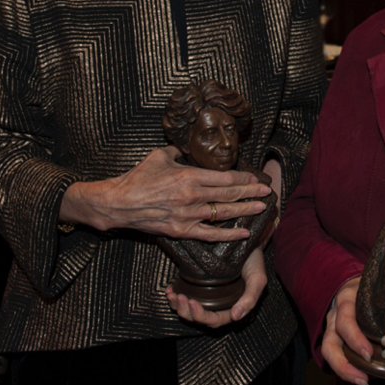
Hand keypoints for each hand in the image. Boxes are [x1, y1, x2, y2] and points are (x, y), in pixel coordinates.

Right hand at [59, 145, 270, 238]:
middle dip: (251, 194)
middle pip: (228, 196)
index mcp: (189, 177)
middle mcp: (192, 197)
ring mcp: (187, 215)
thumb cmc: (137, 178)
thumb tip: (187, 149)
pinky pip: (209, 235)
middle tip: (267, 193)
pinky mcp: (180, 230)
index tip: (257, 179)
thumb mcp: (160, 156)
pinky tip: (242, 233)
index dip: (244, 180)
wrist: (118, 203)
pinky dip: (227, 235)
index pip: (225, 179)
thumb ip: (178, 152)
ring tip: (260, 209)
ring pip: (222, 214)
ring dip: (244, 212)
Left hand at [165, 247, 267, 327]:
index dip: (202, 316)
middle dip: (186, 311)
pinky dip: (175, 296)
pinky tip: (170, 289)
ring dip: (178, 306)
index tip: (193, 302)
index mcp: (233, 306)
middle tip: (180, 297)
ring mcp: (209, 296)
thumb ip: (250, 298)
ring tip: (172, 295)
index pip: (215, 320)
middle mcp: (219, 304)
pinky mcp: (200, 285)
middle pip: (199, 318)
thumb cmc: (254, 261)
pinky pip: (186, 296)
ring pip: (189, 310)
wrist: (248, 242)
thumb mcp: (258, 278)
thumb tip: (236, 316)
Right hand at [321, 277, 370, 384]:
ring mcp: (332, 328)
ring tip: (363, 382)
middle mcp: (334, 316)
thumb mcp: (377, 287)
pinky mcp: (335, 337)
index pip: (345, 322)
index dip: (355, 340)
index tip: (369, 354)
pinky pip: (336, 355)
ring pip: (328, 352)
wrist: (355, 282)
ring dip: (344, 371)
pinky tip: (363, 378)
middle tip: (364, 378)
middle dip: (344, 365)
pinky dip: (347, 369)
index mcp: (346, 301)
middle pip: (329, 344)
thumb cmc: (371, 286)